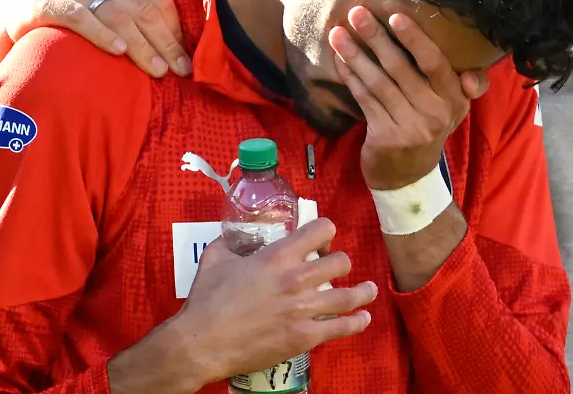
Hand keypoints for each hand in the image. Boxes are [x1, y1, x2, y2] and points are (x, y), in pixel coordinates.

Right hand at [0, 0, 191, 76]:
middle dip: (165, 42)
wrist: (22, 1)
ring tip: (158, 70)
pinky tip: (118, 50)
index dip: (177, 27)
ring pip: (116, 15)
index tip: (189, 56)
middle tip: (181, 71)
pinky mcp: (45, 2)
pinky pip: (78, 18)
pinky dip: (100, 33)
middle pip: (142, 9)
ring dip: (141, 45)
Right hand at [175, 218, 375, 381]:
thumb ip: (231, 243)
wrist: (204, 342)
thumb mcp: (215, 258)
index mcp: (277, 256)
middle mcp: (297, 279)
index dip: (325, 231)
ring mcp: (304, 309)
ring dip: (363, 291)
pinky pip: (342, 327)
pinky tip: (363, 319)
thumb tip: (235, 236)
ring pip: (349, 295)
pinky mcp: (306, 336)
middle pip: (340, 261)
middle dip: (340, 261)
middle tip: (336, 267)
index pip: (319, 230)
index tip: (322, 239)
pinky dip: (357, 322)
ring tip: (369, 289)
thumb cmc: (207, 300)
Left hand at [330, 7, 487, 189]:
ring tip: (337, 33)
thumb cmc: (428, 128)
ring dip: (355, 55)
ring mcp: (409, 128)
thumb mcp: (453, 109)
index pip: (435, 63)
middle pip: (401, 68)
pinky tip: (339, 60)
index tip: (394, 16)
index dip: (414, 39)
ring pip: (378, 82)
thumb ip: (463, 86)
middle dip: (376, 37)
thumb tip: (474, 75)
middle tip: (357, 13)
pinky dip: (350, 77)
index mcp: (455, 100)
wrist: (408, 177)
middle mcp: (436, 114)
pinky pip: (364, 99)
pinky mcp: (385, 137)